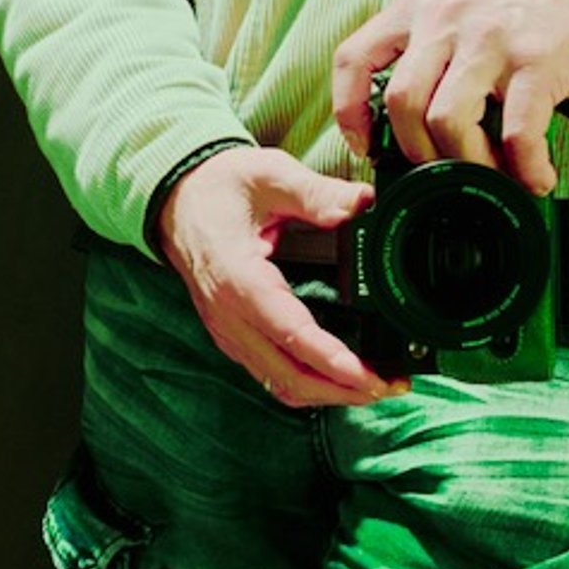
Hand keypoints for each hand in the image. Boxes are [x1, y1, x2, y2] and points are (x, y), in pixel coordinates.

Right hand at [153, 146, 406, 408]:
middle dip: (343, 389)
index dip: (332, 360)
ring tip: (376, 387)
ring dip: (329, 394)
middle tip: (392, 385)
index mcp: (238, 279)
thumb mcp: (268, 175)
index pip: (290, 333)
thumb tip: (362, 203)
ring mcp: (229, 332)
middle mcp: (230, 316)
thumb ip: (316, 193)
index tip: (370, 373)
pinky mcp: (234, 337)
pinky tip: (339, 380)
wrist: (176, 202)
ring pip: (281, 383)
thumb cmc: (219, 188)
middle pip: (289, 375)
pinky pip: (272, 375)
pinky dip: (309, 385)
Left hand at [331, 0, 568, 193]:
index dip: (349, 112)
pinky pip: (517, 132)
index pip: (354, 59)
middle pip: (402, 102)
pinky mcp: (535, 62)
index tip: (366, 146)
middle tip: (442, 168)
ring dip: (467, 162)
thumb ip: (419, 57)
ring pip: (448, 120)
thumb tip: (396, 137)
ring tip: (490, 173)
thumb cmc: (507, 17)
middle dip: (418, 152)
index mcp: (415, 8)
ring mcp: (490, 39)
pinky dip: (525, 167)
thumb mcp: (448, 15)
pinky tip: (535, 177)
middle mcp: (446, 19)